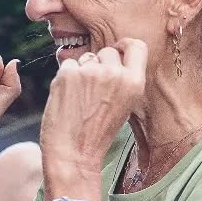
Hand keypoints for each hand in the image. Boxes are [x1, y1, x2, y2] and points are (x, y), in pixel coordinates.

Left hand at [40, 40, 147, 184]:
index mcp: (135, 83)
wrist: (74, 154)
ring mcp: (91, 72)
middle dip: (99, 64)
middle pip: (107, 51)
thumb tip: (114, 55)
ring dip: (81, 71)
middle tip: (92, 90)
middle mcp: (115, 74)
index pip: (136, 46)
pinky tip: (67, 98)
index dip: (124, 47)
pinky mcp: (68, 74)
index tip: (117, 52)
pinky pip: (67, 64)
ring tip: (80, 98)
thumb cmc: (97, 133)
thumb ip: (122, 79)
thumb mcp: (124, 106)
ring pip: (85, 58)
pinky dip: (65, 78)